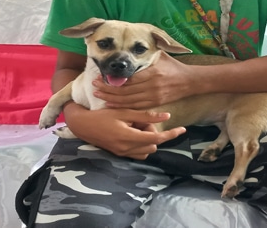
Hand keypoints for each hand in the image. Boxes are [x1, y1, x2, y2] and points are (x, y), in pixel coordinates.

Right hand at [64, 104, 185, 159]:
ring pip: (147, 150)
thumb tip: (167, 117)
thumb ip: (146, 115)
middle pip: (153, 144)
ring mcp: (123, 153)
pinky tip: (132, 132)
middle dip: (152, 132)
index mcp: (129, 137)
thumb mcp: (125, 112)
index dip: (171, 134)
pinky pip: (138, 152)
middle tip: (140, 120)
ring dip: (147, 139)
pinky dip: (140, 144)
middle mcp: (127, 149)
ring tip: (135, 125)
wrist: (83, 125)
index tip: (182, 129)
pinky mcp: (120, 154)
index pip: (157, 138)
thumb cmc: (102, 115)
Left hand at [93, 53, 194, 108]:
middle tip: (94, 86)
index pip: (128, 80)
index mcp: (152, 73)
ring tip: (99, 96)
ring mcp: (154, 96)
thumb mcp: (160, 56)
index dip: (112, 81)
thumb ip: (145, 54)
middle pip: (126, 91)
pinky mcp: (155, 103)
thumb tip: (128, 48)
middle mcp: (152, 86)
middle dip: (108, 90)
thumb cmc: (172, 66)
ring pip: (129, 101)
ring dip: (112, 99)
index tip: (100, 77)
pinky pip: (136, 107)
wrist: (188, 81)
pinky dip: (123, 107)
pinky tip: (112, 105)